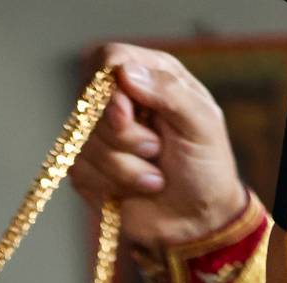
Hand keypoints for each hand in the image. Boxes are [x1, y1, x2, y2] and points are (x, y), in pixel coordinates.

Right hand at [72, 45, 244, 250]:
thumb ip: (168, 91)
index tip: (128, 114)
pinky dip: (113, 186)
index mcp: (149, 76)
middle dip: (124, 137)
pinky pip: (81, 172)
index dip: (110, 88)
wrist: (197, 220)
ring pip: (85, 143)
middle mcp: (120, 101)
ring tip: (155, 177)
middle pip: (90, 104)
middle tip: (157, 150)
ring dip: (125, 169)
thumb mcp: (201, 123)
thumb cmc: (206, 167)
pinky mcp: (87, 170)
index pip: (107, 59)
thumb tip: (124, 71)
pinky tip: (137, 189)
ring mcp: (99, 137)